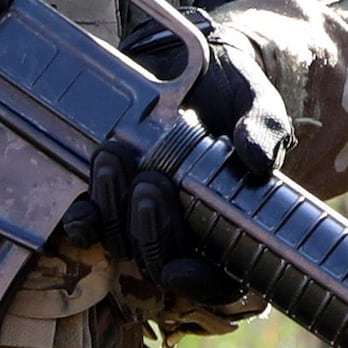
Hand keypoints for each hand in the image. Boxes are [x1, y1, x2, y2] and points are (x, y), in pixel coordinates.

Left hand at [69, 24, 289, 314]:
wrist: (189, 60)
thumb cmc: (232, 89)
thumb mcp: (257, 101)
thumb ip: (264, 128)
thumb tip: (257, 160)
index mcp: (231, 222)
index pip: (221, 282)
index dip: (200, 286)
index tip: (178, 271)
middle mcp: (186, 229)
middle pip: (161, 262)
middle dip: (151, 232)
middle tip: (150, 184)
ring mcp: (143, 216)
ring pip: (122, 243)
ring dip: (114, 211)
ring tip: (115, 160)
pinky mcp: (109, 197)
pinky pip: (90, 227)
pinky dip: (84, 222)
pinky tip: (82, 204)